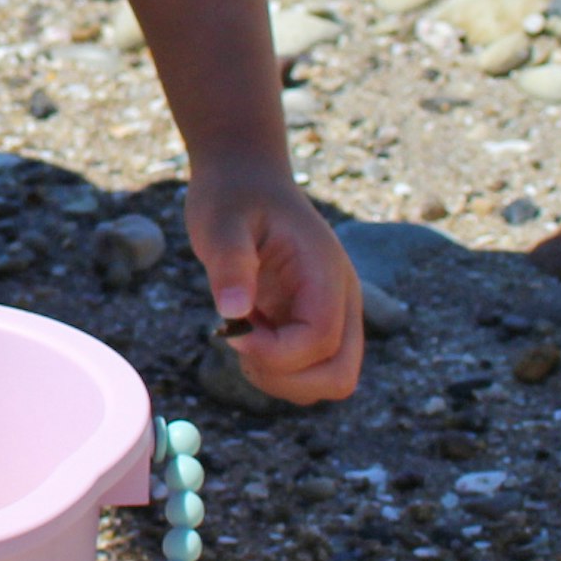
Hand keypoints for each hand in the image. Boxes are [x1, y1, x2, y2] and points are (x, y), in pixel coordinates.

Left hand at [189, 154, 360, 404]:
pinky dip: (276, 371)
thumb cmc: (233, 196)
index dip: (276, 352)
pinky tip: (247, 333)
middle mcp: (339, 301)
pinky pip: (307, 372)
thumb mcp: (221, 220)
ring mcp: (330, 316)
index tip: (234, 331)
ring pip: (328, 381)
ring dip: (280, 378)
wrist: (245, 179)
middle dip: (286, 379)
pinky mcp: (310, 325)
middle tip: (242, 343)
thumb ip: (230, 261)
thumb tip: (233, 312)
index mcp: (326, 273)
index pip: (322, 341)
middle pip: (340, 376)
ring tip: (243, 335)